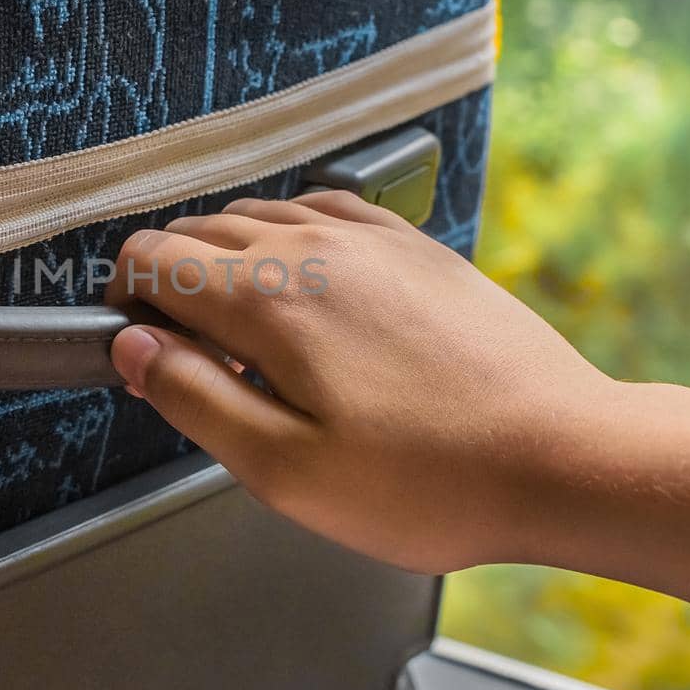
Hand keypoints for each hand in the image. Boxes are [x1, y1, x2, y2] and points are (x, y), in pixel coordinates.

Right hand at [105, 191, 612, 574]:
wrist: (563, 456)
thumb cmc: (428, 481)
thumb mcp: (285, 471)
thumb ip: (194, 398)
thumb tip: (132, 348)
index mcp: (268, 301)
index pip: (153, 259)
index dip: (127, 302)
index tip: (142, 352)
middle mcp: (312, 247)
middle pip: (199, 231)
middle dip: (171, 283)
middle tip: (191, 360)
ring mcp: (370, 238)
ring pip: (259, 214)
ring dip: (227, 260)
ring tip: (247, 336)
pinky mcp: (415, 246)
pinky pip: (324, 208)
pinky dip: (289, 235)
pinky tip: (303, 283)